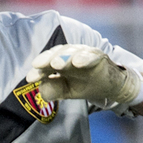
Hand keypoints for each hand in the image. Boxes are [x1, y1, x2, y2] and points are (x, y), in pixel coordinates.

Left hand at [26, 44, 142, 106]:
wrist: (112, 85)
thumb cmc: (87, 84)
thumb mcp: (68, 91)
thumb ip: (54, 90)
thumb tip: (41, 90)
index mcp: (60, 62)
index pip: (46, 63)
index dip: (38, 70)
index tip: (30, 78)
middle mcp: (71, 55)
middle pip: (57, 53)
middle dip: (47, 59)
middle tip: (38, 65)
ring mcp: (85, 54)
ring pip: (72, 52)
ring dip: (64, 56)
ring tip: (56, 64)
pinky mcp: (99, 56)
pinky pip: (92, 55)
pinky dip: (85, 57)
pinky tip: (78, 62)